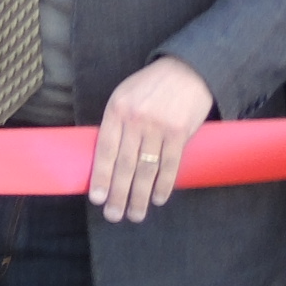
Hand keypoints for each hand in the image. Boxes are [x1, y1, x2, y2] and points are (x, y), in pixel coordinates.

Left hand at [87, 55, 215, 223]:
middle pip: (124, 165)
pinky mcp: (180, 132)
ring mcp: (158, 126)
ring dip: (140, 196)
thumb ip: (116, 124)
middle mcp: (135, 119)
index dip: (101, 177)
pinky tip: (158, 199)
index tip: (97, 198)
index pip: (105, 150)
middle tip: (114, 216)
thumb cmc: (151, 86)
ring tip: (135, 215)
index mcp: (116, 110)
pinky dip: (163, 185)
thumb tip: (106, 160)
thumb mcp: (124, 96)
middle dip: (118, 194)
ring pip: (146, 169)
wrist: (188, 70)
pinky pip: (170, 165)